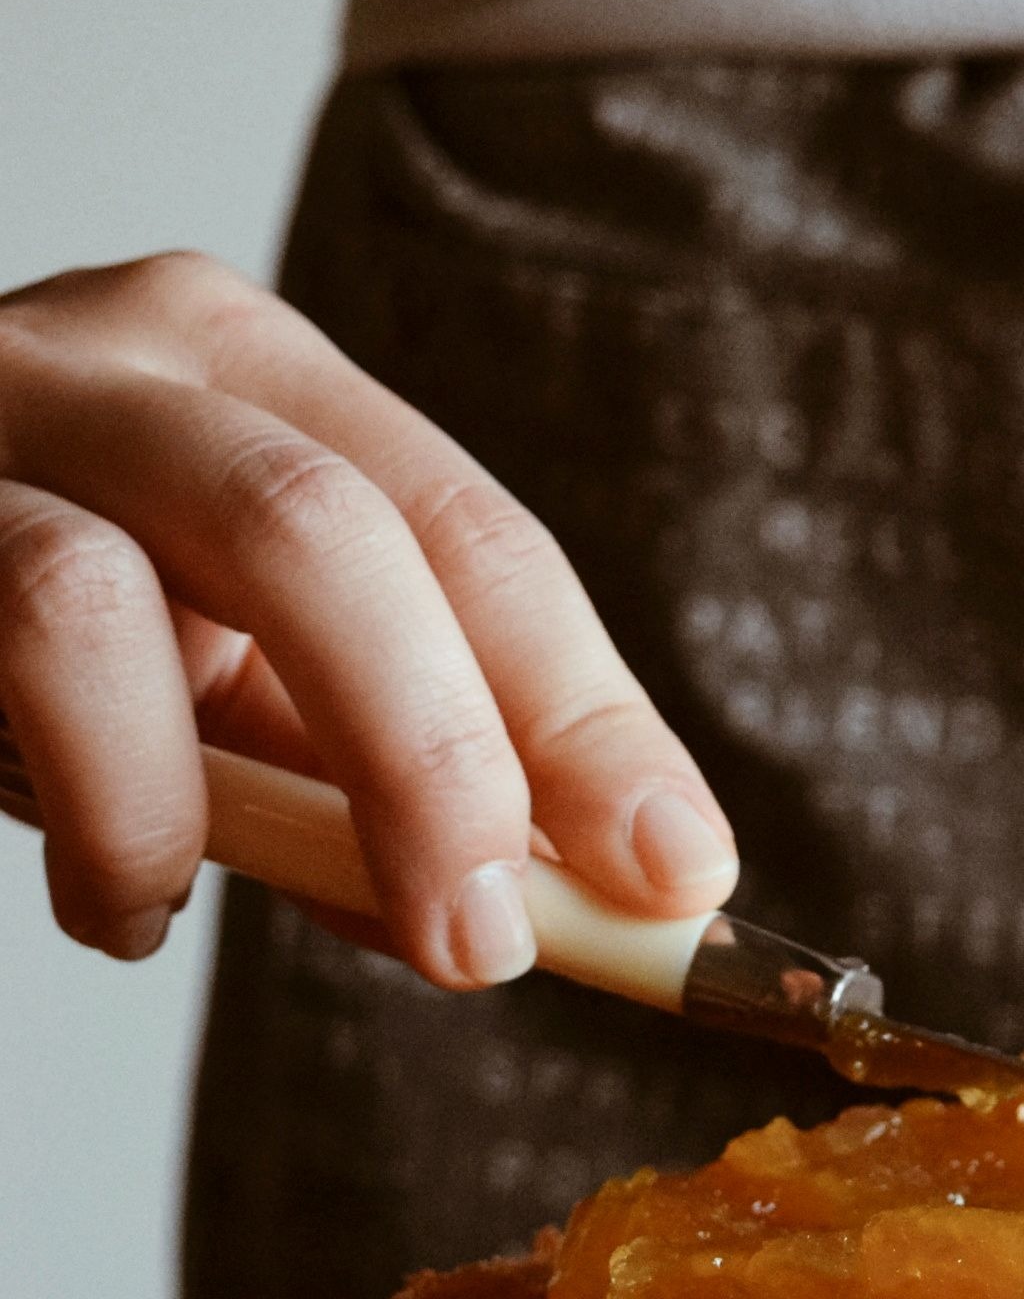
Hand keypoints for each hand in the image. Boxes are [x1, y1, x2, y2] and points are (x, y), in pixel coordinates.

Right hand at [0, 250, 736, 985]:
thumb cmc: (10, 633)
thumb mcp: (216, 684)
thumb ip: (359, 775)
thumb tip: (546, 909)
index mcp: (244, 368)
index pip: (468, 530)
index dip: (588, 715)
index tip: (682, 873)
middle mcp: (110, 357)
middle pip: (322, 532)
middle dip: (436, 758)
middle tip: (487, 941)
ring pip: (92, 601)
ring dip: (179, 806)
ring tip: (172, 908)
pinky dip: (74, 819)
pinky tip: (105, 896)